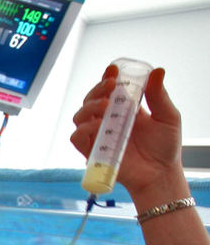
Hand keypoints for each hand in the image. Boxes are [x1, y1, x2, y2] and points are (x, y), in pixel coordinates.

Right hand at [70, 65, 184, 198]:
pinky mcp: (92, 152)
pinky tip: (98, 125)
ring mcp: (99, 136)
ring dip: (89, 107)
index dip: (107, 78)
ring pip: (79, 116)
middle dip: (97, 89)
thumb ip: (159, 96)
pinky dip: (83, 129)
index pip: (109, 90)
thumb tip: (158, 71)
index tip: (113, 70)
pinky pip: (77, 138)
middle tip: (110, 85)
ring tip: (105, 105)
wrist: (160, 174)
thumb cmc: (165, 147)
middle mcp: (108, 121)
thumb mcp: (168, 117)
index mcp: (124, 109)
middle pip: (90, 100)